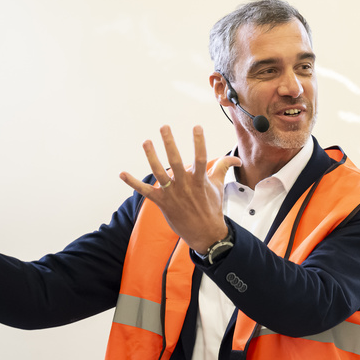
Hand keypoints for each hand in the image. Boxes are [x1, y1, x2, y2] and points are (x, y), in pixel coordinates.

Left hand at [120, 125, 239, 254]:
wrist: (205, 232)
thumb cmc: (212, 207)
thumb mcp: (218, 186)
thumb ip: (223, 168)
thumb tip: (237, 159)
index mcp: (199, 179)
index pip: (200, 157)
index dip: (199, 142)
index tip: (197, 127)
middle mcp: (184, 185)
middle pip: (175, 161)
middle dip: (169, 143)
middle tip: (164, 128)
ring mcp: (172, 194)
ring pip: (159, 173)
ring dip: (151, 157)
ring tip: (146, 142)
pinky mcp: (162, 203)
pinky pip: (145, 191)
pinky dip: (133, 183)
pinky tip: (122, 174)